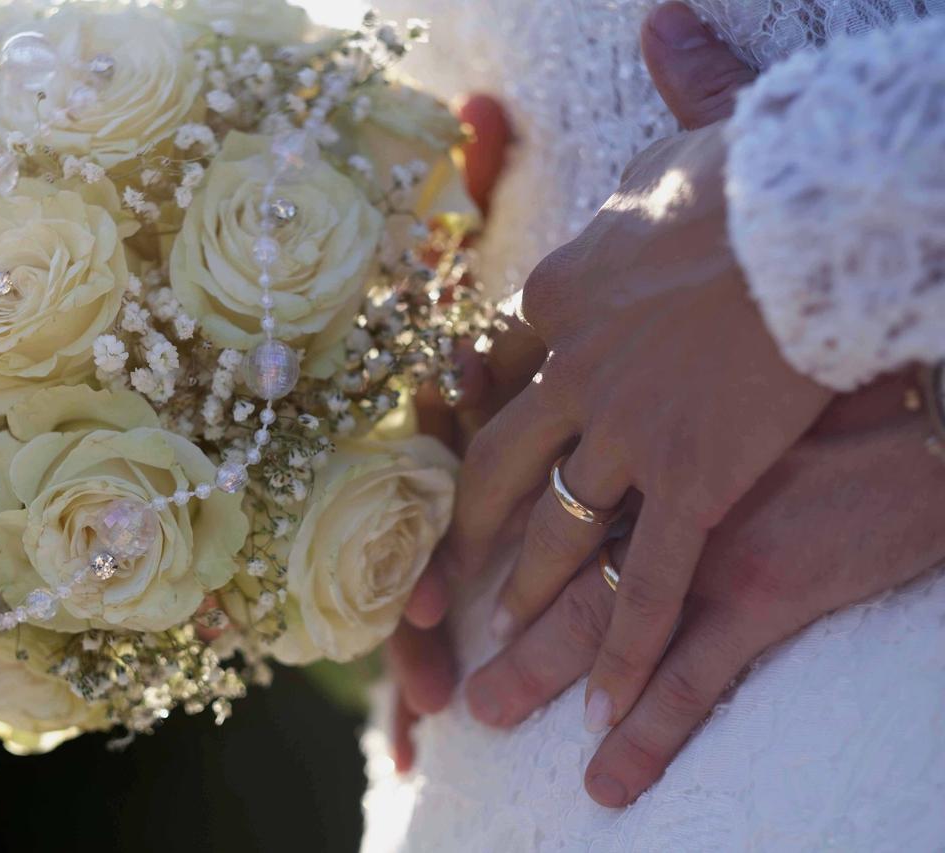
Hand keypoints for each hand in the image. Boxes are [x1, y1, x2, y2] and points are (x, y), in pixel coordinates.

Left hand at [390, 2, 765, 769]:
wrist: (815, 212)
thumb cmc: (758, 168)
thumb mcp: (686, 135)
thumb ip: (663, 103)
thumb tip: (658, 24)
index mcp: (561, 293)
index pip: (498, 368)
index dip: (470, 419)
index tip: (451, 452)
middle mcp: (575, 369)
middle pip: (505, 462)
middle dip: (466, 524)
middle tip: (432, 575)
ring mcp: (629, 431)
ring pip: (562, 531)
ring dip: (530, 597)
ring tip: (496, 651)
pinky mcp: (695, 479)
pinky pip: (653, 579)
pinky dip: (629, 646)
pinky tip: (604, 706)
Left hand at [463, 389, 944, 804]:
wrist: (928, 409)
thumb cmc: (835, 382)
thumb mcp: (729, 371)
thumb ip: (662, 388)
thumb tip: (624, 407)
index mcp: (643, 419)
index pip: (546, 472)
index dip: (492, 518)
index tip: (463, 552)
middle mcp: (654, 475)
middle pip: (547, 548)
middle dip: (494, 601)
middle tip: (441, 641)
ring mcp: (700, 534)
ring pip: (593, 613)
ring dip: (537, 670)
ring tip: (487, 710)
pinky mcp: (761, 584)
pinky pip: (688, 668)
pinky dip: (645, 717)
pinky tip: (606, 757)